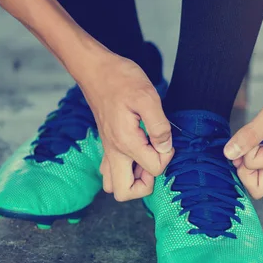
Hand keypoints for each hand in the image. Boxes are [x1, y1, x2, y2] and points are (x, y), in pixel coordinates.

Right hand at [77, 53, 173, 201]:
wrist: (95, 70)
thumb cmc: (121, 79)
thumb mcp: (147, 97)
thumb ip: (159, 126)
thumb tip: (165, 147)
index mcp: (126, 142)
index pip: (154, 169)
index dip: (167, 157)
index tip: (166, 139)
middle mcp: (114, 151)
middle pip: (125, 192)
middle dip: (145, 184)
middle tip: (155, 159)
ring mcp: (108, 150)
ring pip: (114, 185)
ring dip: (134, 179)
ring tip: (146, 157)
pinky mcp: (108, 144)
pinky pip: (111, 171)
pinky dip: (126, 169)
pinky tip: (137, 150)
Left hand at [224, 56, 262, 198]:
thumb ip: (250, 135)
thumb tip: (229, 153)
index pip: (255, 172)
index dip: (244, 156)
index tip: (245, 137)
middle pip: (259, 184)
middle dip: (243, 172)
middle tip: (237, 147)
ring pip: (258, 172)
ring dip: (244, 161)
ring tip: (241, 139)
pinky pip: (257, 155)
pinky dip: (247, 150)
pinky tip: (244, 135)